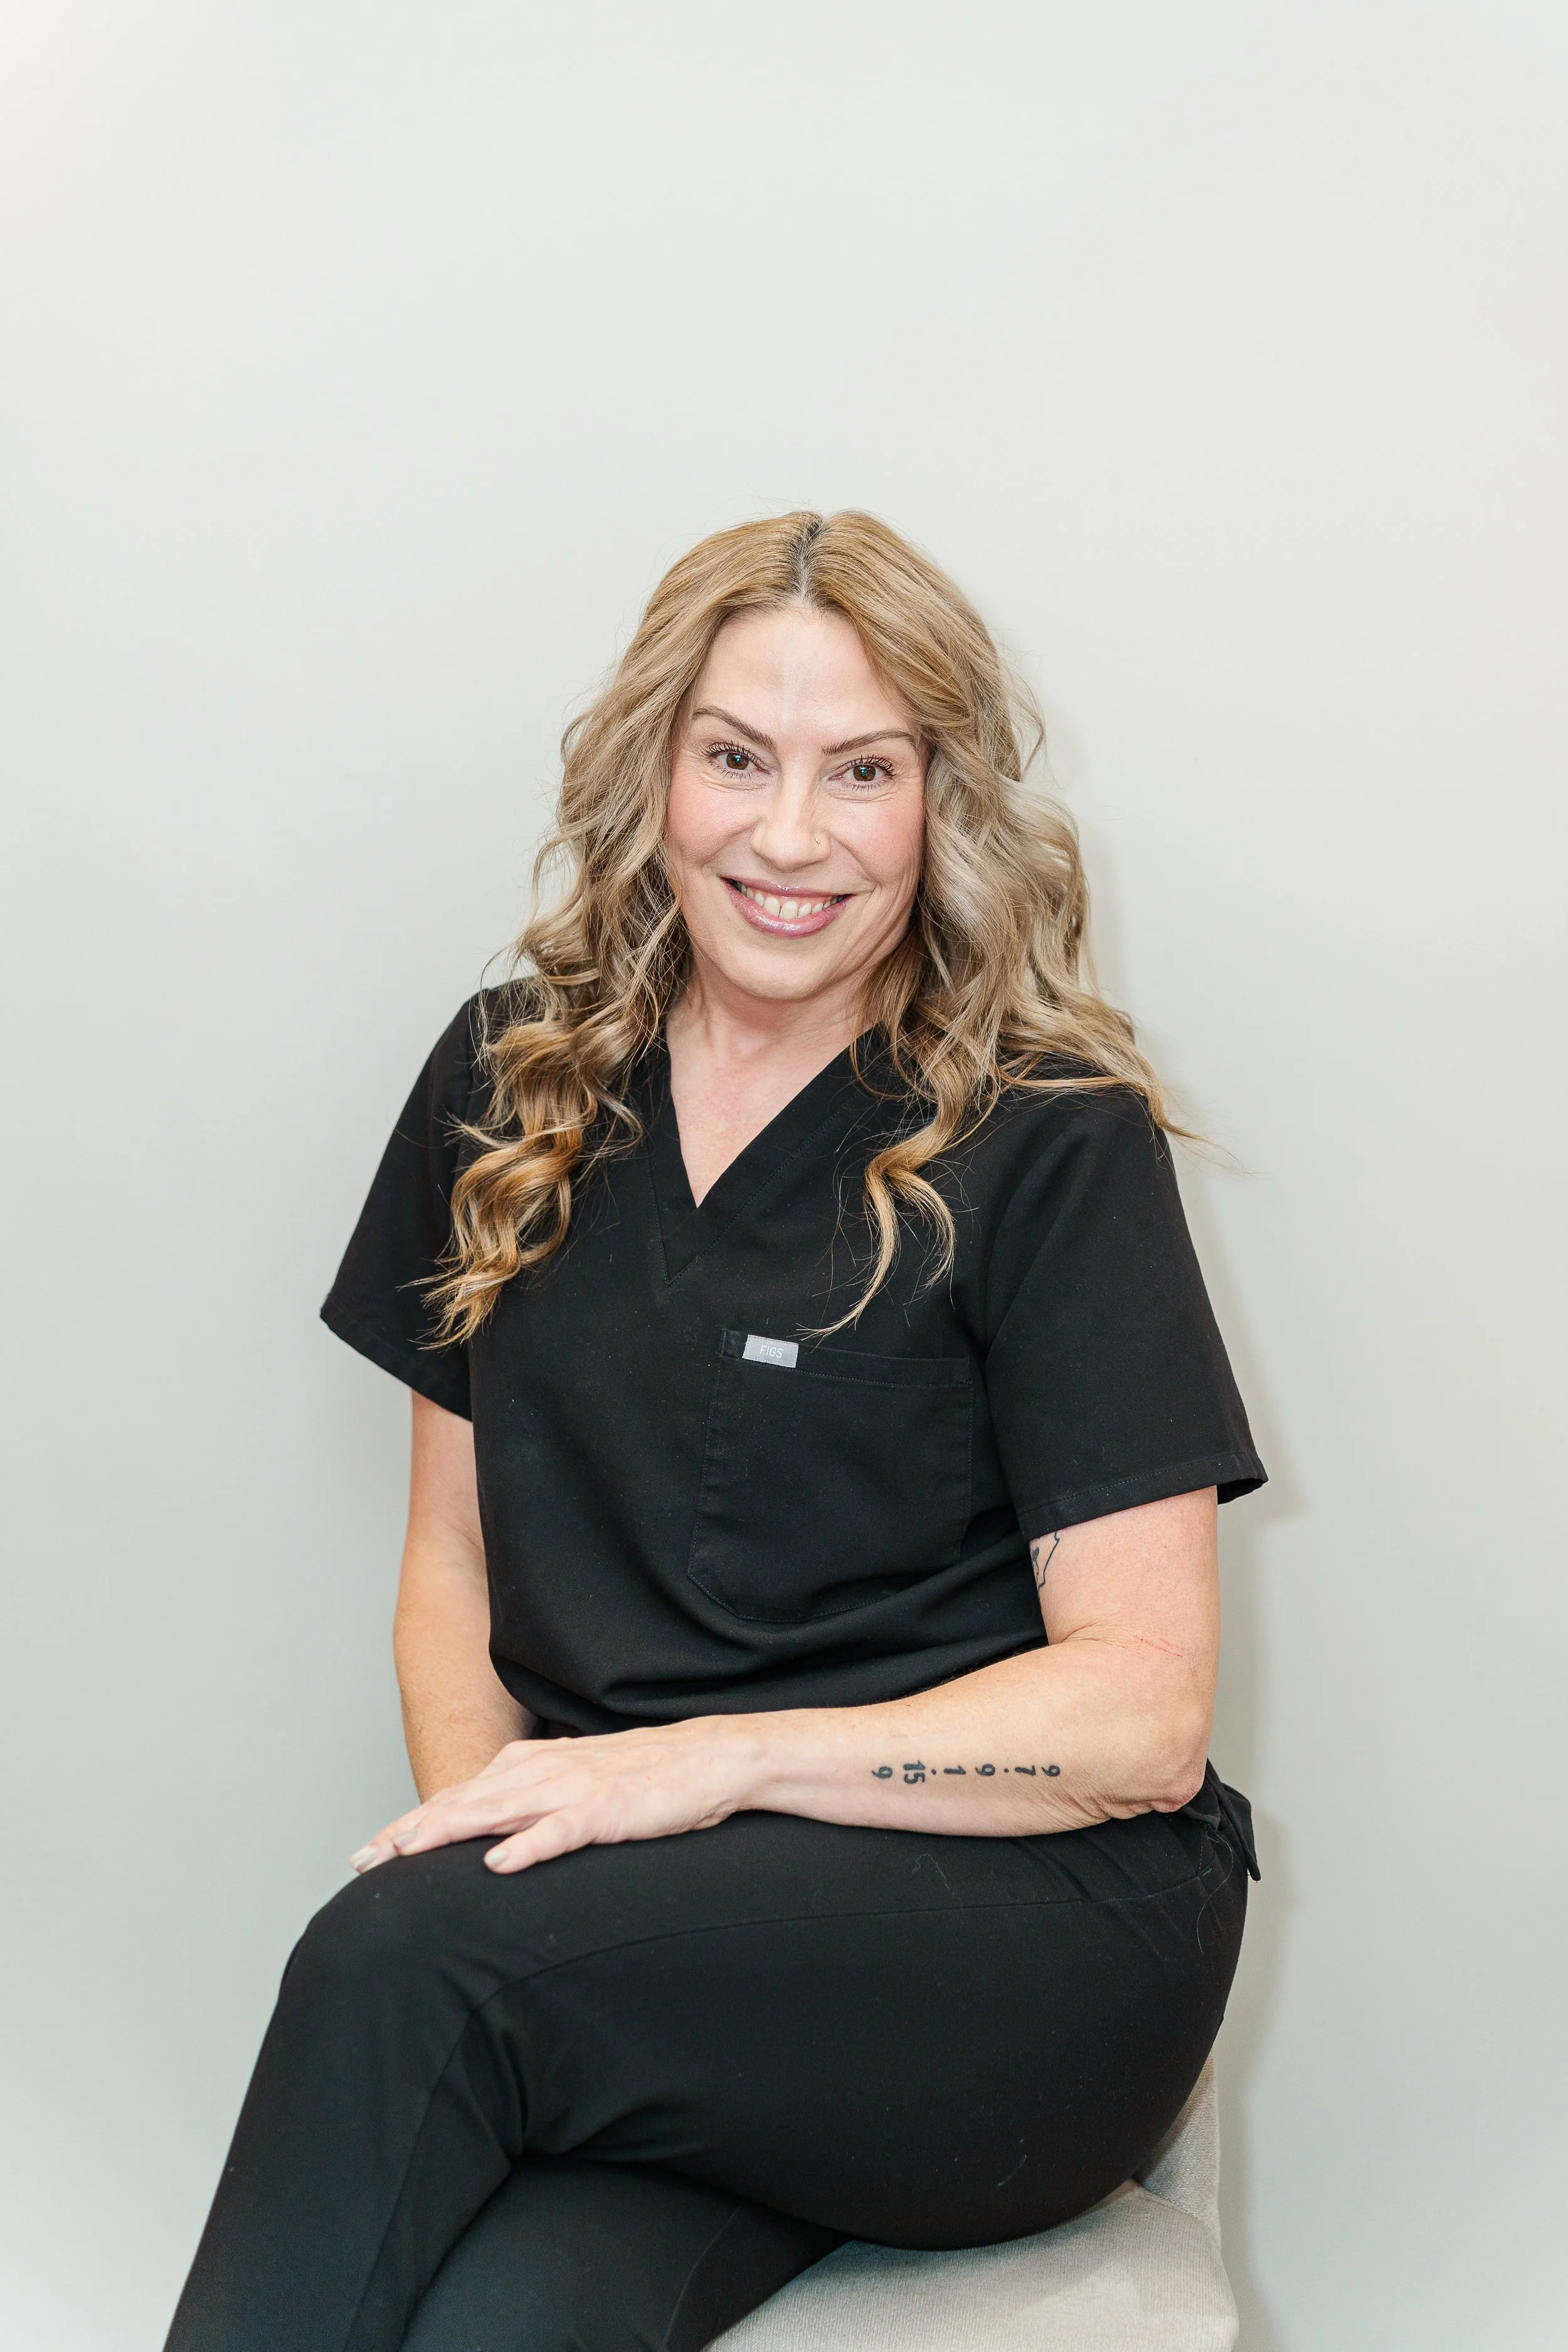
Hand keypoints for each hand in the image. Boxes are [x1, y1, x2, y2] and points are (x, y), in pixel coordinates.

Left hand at [349, 1717, 762, 1876]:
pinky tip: (500, 1863)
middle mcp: (542, 1772)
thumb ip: (528, 1805)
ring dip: (449, 1831)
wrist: (706, 1759)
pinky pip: (561, 1830)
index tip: (368, 1853)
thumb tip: (484, 1837)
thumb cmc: (640, 1779)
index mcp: (530, 1768)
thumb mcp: (572, 1786)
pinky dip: (529, 1846)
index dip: (410, 1825)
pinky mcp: (608, 1808)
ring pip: (498, 1811)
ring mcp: (574, 1788)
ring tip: (406, 1853)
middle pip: (462, 1803)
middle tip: (364, 1858)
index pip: (457, 1798)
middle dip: (409, 1831)